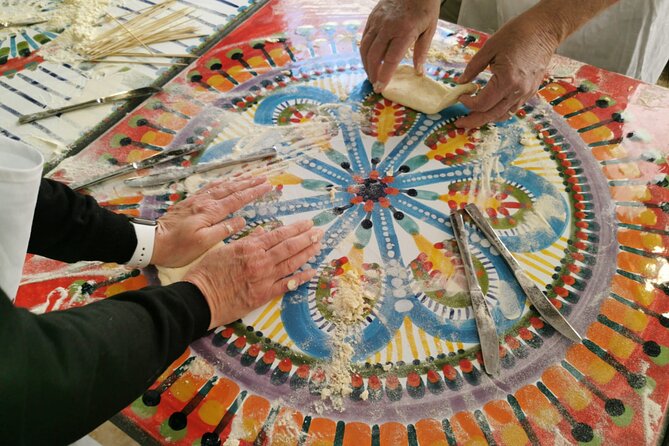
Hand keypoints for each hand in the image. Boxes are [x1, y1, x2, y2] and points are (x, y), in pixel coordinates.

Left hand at [150, 176, 271, 267]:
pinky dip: (221, 182)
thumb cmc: (178, 247)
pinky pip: (209, 187)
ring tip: (249, 175)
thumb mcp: (203, 243)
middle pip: (231, 188)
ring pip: (221, 185)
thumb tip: (241, 220)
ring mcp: (196, 200)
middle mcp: (205, 201)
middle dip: (249, 182)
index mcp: (210, 212)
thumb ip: (223, 230)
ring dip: (236, 179)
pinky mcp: (190, 202)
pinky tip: (225, 180)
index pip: (237, 199)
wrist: (152, 241)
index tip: (267, 186)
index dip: (254, 192)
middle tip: (264, 178)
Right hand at [184, 220, 323, 328]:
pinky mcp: (264, 295)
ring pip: (291, 263)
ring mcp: (264, 278)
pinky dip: (301, 278)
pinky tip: (312, 271)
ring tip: (319, 246)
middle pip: (289, 247)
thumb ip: (247, 240)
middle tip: (320, 231)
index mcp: (250, 247)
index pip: (278, 234)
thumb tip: (263, 232)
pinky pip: (287, 285)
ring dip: (307, 253)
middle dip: (307, 238)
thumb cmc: (208, 272)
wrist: (200, 298)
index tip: (308, 223)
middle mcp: (260, 261)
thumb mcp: (225, 249)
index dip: (296, 228)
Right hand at [360, 0, 440, 91]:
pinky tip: (368, 59)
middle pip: (374, 56)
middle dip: (372, 73)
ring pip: (365, 48)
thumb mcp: (430, 28)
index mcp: (405, 32)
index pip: (390, 59)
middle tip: (375, 84)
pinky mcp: (372, 17)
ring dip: (366, 64)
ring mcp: (377, 21)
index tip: (381, 87)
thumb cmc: (425, 7)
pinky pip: (364, 38)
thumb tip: (418, 71)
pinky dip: (364, 51)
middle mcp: (388, 27)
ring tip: (370, 74)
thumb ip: (422, 51)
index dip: (384, 75)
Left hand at [454, 10, 559, 127]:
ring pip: (503, 115)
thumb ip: (473, 67)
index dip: (468, 103)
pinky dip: (498, 112)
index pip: (482, 103)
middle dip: (473, 121)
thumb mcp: (489, 48)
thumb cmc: (517, 34)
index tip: (460, 96)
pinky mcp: (530, 92)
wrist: (544, 30)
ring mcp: (526, 93)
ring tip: (472, 118)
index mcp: (507, 80)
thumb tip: (461, 82)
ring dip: (486, 119)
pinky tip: (489, 108)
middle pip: (491, 115)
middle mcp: (518, 91)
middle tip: (460, 123)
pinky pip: (512, 109)